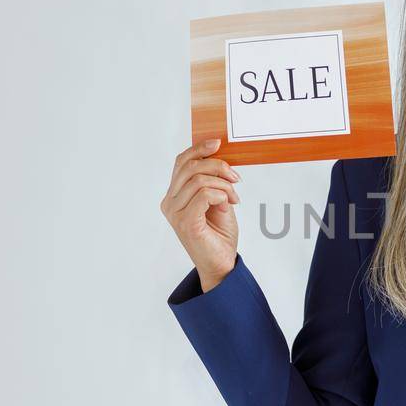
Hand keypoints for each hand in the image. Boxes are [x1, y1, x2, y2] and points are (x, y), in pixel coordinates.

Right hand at [162, 139, 242, 291]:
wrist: (222, 263)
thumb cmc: (219, 234)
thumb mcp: (218, 201)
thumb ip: (213, 182)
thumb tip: (218, 158)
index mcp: (174, 195)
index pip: (181, 163)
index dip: (198, 149)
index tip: (217, 143)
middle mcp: (170, 203)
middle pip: (190, 167)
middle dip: (218, 167)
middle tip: (236, 178)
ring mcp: (175, 213)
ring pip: (199, 180)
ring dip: (223, 185)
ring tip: (234, 197)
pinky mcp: (186, 223)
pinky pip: (204, 195)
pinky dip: (221, 195)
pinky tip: (228, 205)